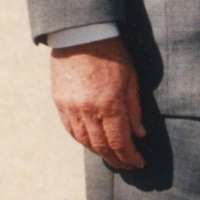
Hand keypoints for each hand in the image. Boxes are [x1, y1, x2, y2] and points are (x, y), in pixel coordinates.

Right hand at [51, 35, 145, 170]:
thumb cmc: (112, 54)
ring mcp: (70, 108)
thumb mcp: (132, 80)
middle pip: (101, 146)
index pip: (120, 142)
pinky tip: (92, 143)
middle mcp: (87, 111)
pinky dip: (82, 140)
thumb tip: (139, 134)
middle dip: (116, 159)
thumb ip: (134, 109)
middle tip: (127, 165)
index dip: (130, 157)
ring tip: (112, 157)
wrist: (81, 35)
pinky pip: (70, 129)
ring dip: (99, 152)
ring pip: (84, 141)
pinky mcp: (59, 102)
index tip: (138, 163)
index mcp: (109, 105)